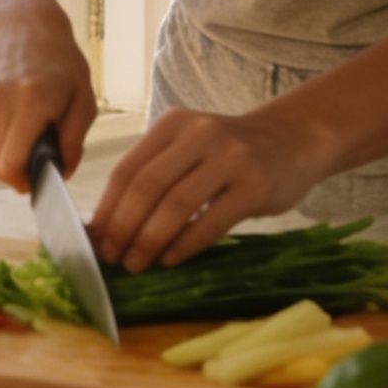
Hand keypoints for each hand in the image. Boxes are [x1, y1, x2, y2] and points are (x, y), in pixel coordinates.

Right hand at [0, 4, 97, 196]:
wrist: (21, 27)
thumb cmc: (59, 63)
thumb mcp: (84, 99)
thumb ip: (74, 140)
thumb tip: (62, 173)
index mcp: (32, 100)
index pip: (11, 162)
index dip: (23, 182)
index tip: (37, 182)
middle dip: (20, 168)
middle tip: (39, 152)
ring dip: (7, 151)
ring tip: (25, 126)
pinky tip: (9, 117)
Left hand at [87, 108, 328, 271]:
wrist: (294, 140)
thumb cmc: (231, 152)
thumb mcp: (190, 147)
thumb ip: (156, 173)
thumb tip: (110, 223)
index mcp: (173, 124)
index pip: (128, 168)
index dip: (108, 207)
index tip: (94, 239)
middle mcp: (199, 134)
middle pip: (147, 186)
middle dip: (123, 227)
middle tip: (111, 257)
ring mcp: (230, 158)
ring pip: (176, 205)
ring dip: (150, 240)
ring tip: (136, 263)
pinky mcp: (255, 186)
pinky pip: (211, 221)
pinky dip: (185, 244)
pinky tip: (170, 259)